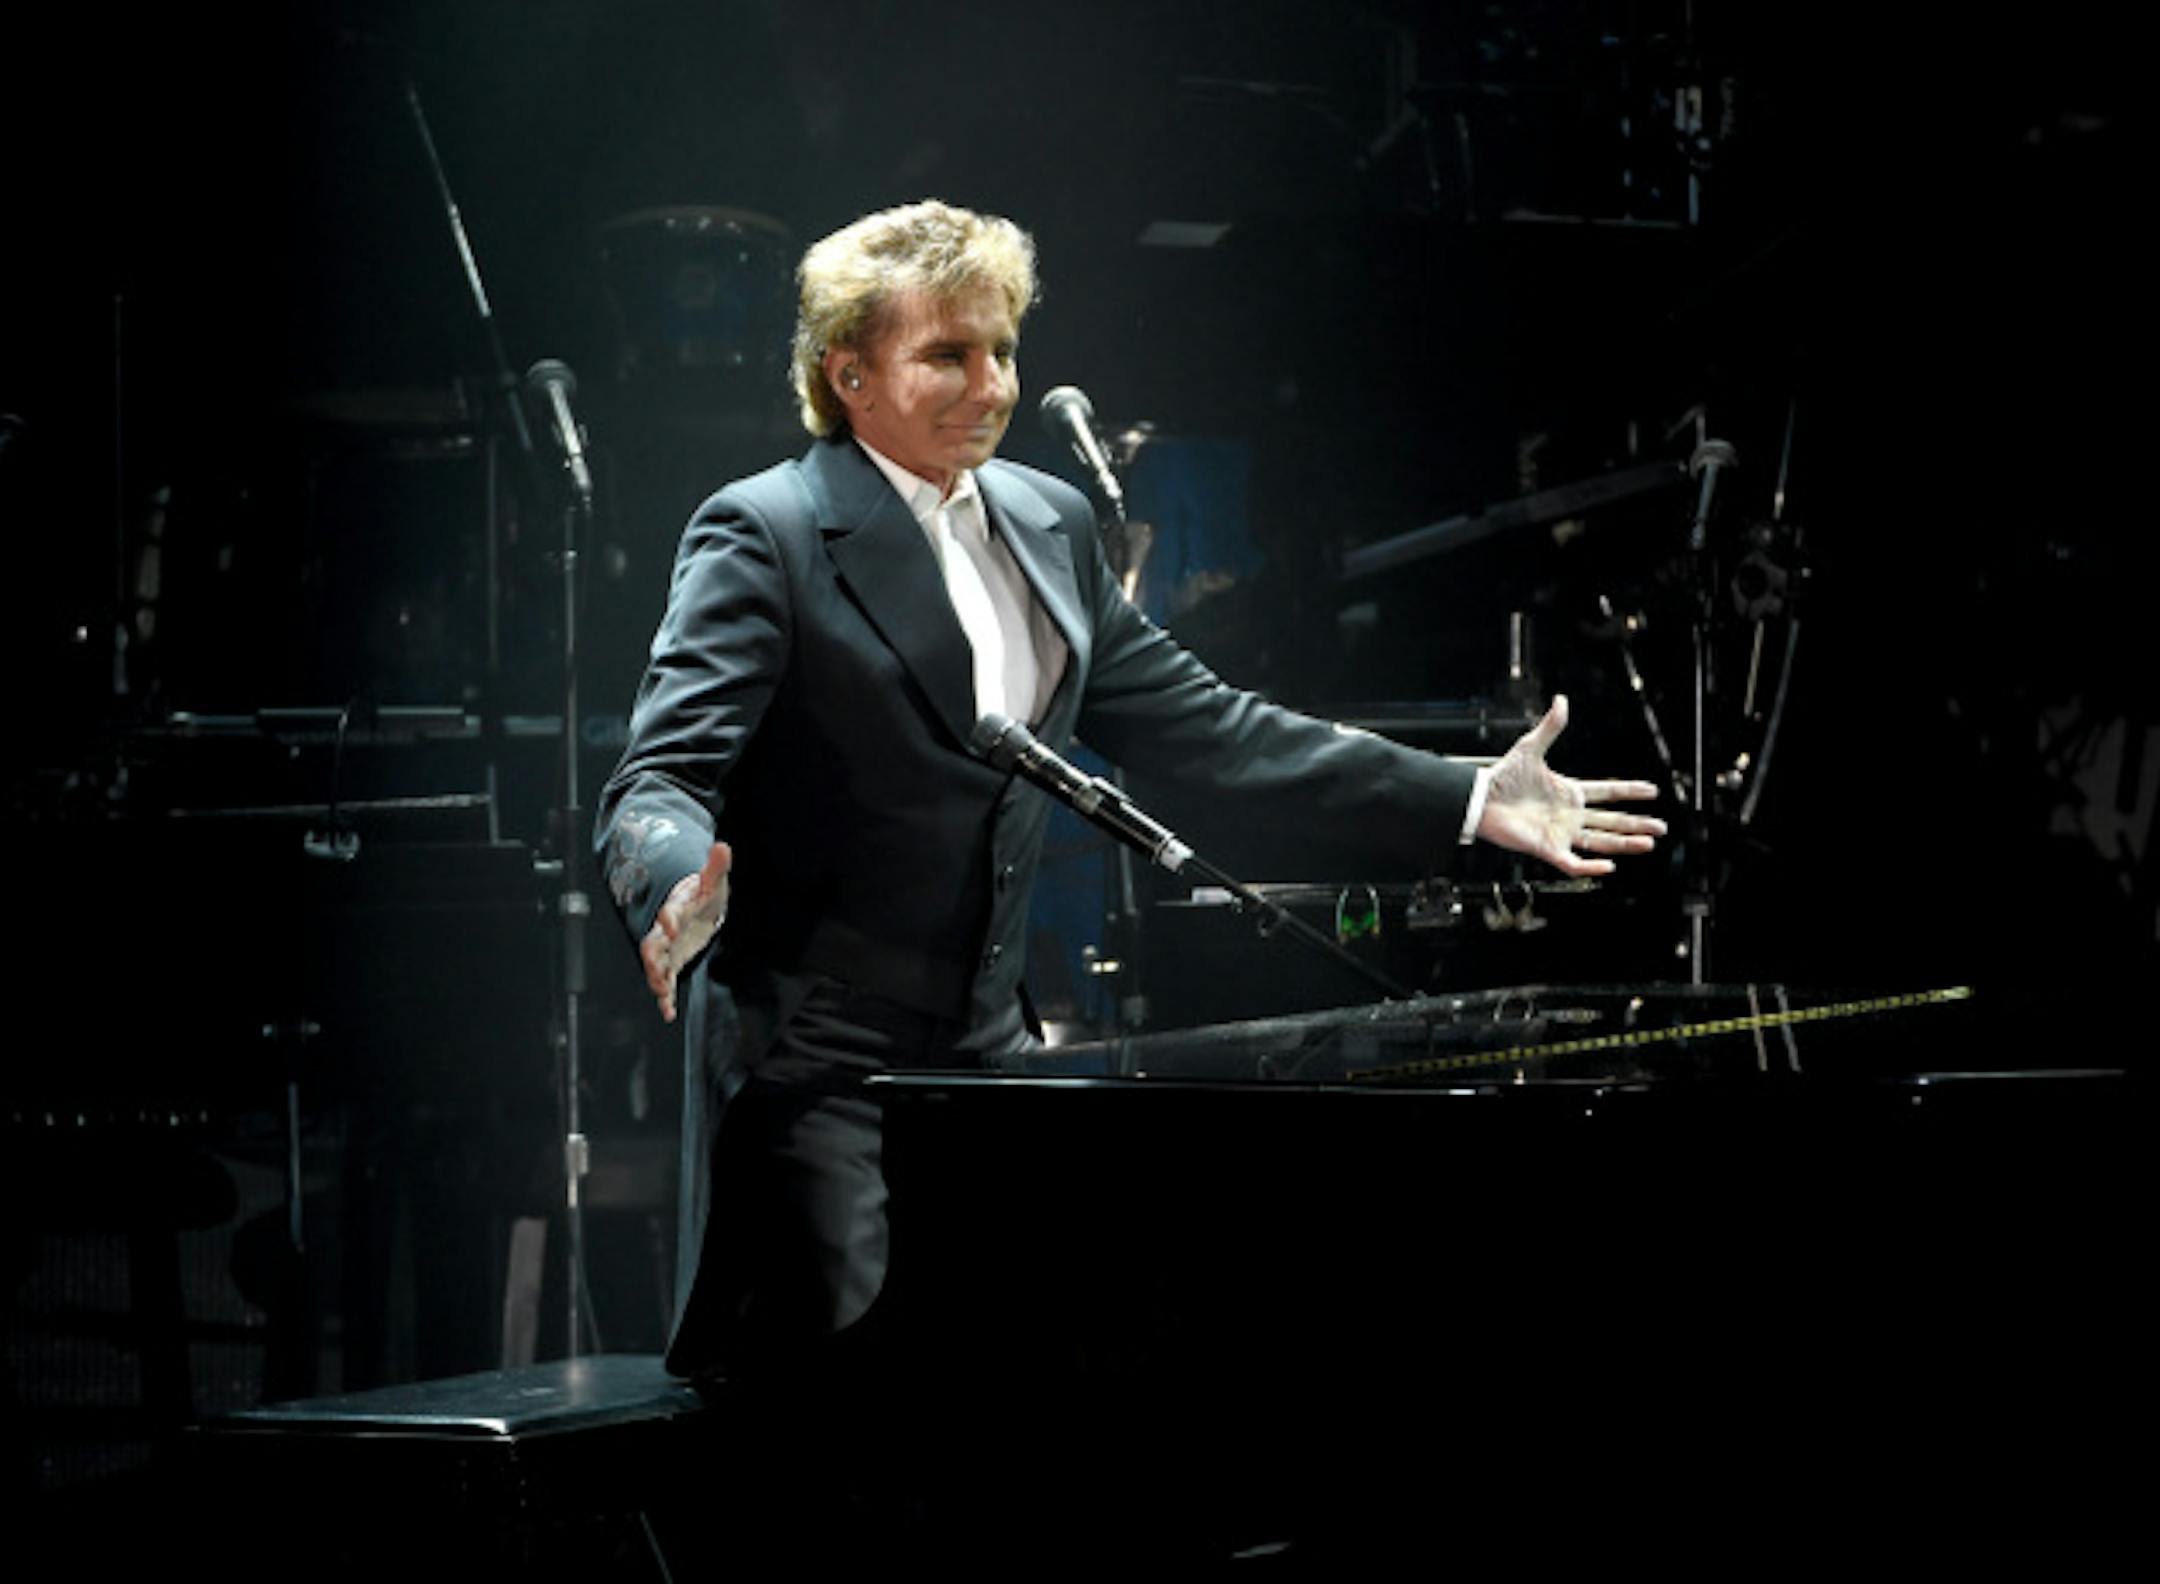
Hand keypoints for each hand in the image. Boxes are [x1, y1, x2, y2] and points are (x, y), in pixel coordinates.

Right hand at [640, 841, 731, 1022]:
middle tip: (654, 967)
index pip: (670, 911)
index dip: (669, 916)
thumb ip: (716, 867)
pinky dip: (666, 997)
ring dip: (657, 978)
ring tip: (661, 993)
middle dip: (653, 955)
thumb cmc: (703, 893)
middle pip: (653, 942)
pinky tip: (668, 1013)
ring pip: (656, 965)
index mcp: (676, 907)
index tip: (669, 923)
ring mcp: (668, 948)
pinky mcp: (672, 963)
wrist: (694, 907)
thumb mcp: (712, 880)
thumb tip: (723, 847)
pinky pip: (666, 981)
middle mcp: (666, 930)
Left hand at [1477, 696, 1664, 876]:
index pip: (1607, 792)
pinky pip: (1574, 863)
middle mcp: (1570, 815)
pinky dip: (1592, 867)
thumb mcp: (1530, 748)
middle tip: (1662, 827)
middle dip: (1637, 824)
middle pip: (1612, 821)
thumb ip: (1551, 727)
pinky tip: (1610, 866)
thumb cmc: (1502, 777)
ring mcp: (1561, 833)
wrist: (1479, 799)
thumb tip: (1562, 700)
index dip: (1630, 791)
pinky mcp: (1548, 850)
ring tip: (1649, 843)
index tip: (1653, 791)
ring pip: (1601, 842)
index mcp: (1570, 792)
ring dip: (1625, 844)